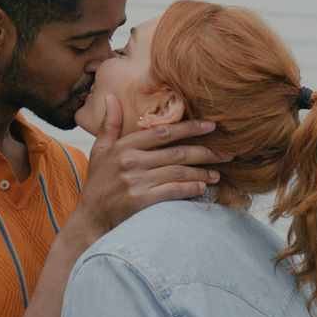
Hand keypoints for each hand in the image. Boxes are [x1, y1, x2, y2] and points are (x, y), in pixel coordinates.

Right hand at [71, 94, 225, 237]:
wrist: (90, 220)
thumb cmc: (98, 184)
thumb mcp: (99, 151)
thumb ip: (109, 124)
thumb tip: (112, 97)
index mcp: (124, 146)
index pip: (163, 132)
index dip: (189, 127)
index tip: (211, 125)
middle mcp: (130, 162)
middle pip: (176, 152)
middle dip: (205, 151)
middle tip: (226, 152)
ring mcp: (135, 182)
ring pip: (178, 172)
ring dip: (202, 172)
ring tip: (217, 173)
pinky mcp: (140, 201)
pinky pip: (173, 191)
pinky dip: (190, 188)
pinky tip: (202, 188)